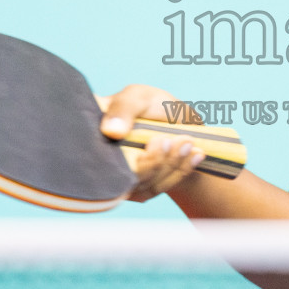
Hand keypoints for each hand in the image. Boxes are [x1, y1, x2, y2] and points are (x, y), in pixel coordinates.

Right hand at [97, 84, 205, 201]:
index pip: (94, 154)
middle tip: (181, 140)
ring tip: (189, 142)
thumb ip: (124, 107)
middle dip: (157, 161)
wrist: (176, 125)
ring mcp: (119, 180)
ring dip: (172, 163)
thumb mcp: (139, 97)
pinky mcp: (138, 191)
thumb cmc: (152, 107)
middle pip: (125, 174)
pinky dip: (180, 171)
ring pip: (145, 182)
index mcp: (91, 137)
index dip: (124, 152)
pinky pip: (159, 187)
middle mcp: (100, 163)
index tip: (160, 141)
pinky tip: (196, 155)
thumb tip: (111, 131)